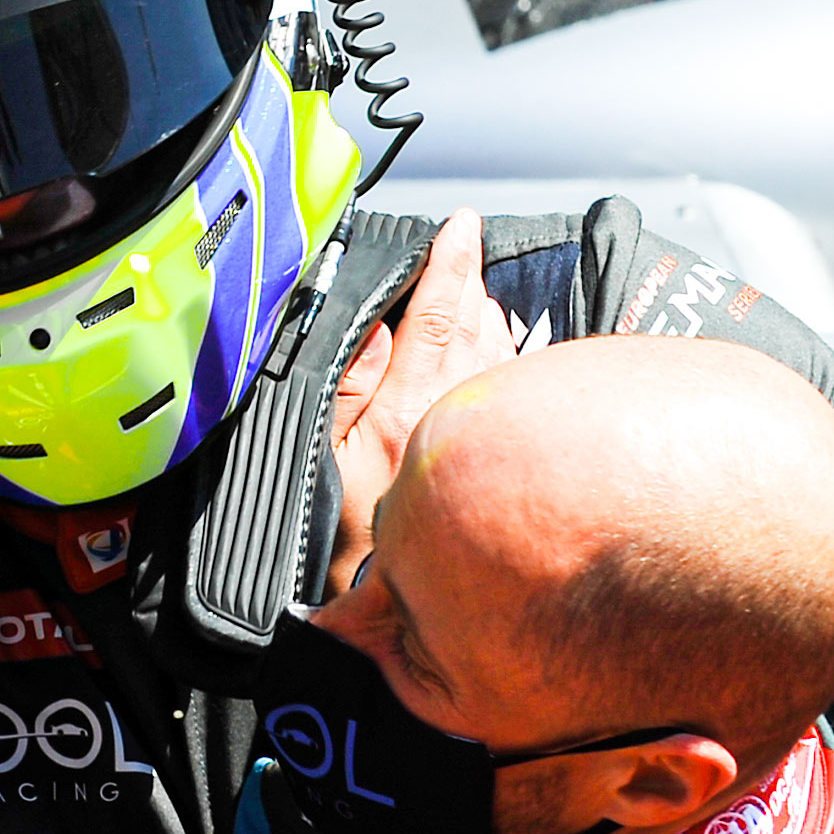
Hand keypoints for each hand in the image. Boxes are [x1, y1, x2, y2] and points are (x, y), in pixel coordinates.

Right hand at [329, 211, 522, 595]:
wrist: (387, 606)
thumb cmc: (344, 535)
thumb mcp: (321, 456)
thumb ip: (345, 387)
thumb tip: (373, 326)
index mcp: (408, 404)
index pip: (437, 315)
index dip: (449, 266)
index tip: (461, 227)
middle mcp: (456, 413)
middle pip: (476, 327)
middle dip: (471, 285)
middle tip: (466, 252)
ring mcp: (482, 436)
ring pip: (501, 355)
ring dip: (492, 317)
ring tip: (482, 293)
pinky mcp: (500, 460)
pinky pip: (512, 388)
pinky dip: (509, 357)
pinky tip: (505, 349)